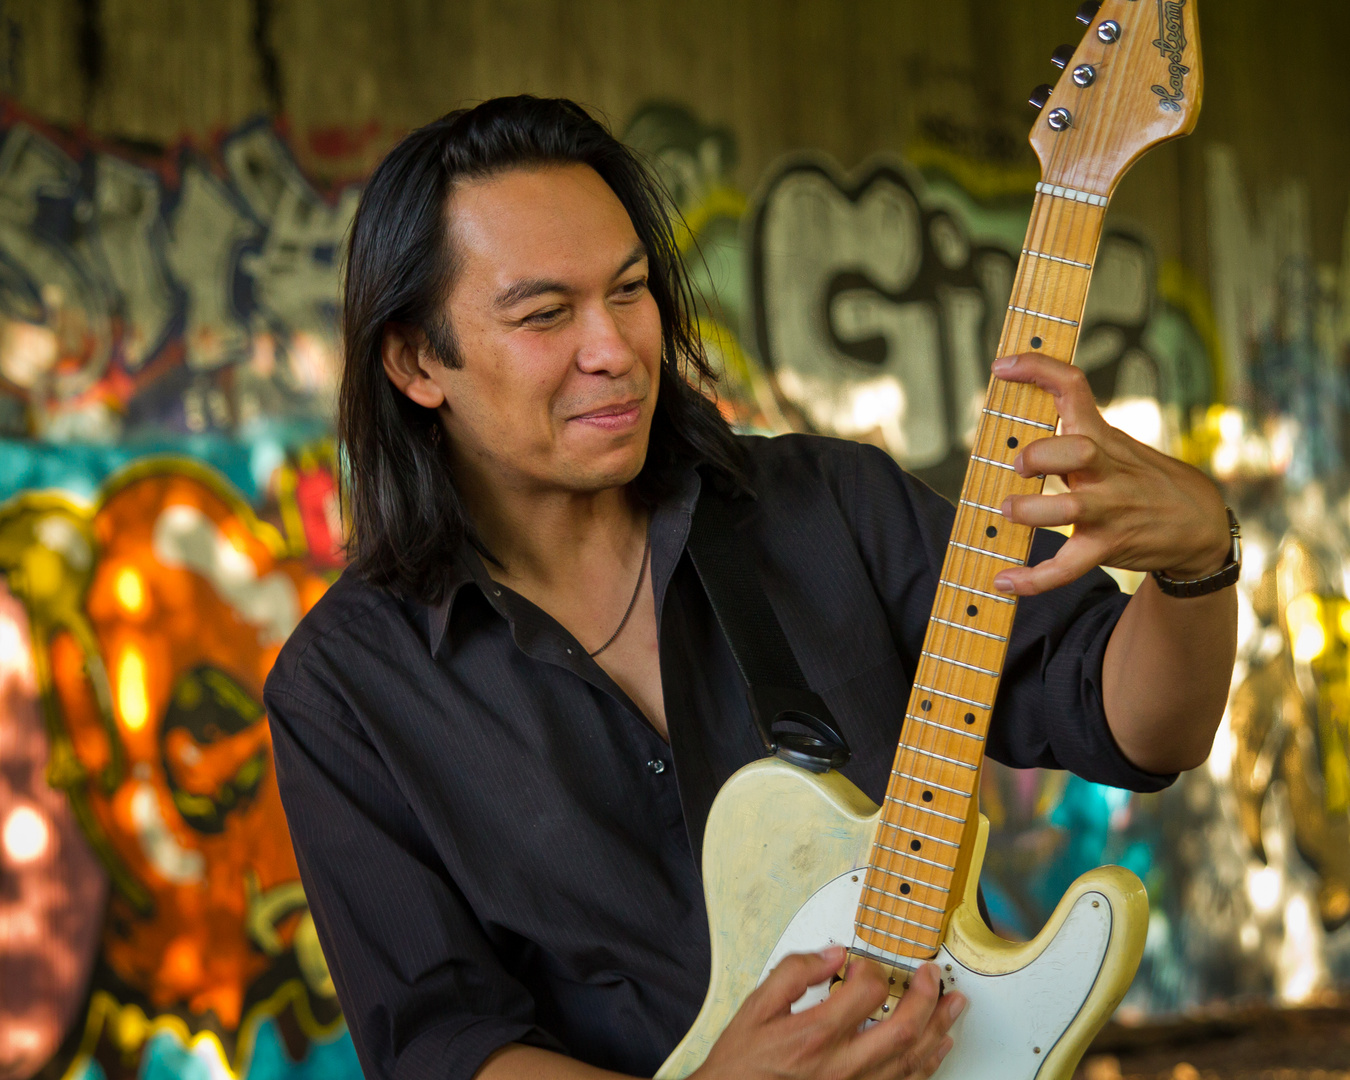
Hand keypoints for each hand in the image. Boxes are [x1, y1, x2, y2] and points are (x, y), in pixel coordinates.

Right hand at [694, 948, 963, 1079]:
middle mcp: (842, 1067)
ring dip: (938, 1029)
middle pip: (903, 1030)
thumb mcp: (756, 1008)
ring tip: (953, 1006)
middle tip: (932, 977)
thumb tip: (830, 954)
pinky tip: (937, 1048)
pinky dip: (927, 1064)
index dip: (872, 969)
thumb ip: (793, 973)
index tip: (863, 964)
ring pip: (911, 1060)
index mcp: (816, 1035)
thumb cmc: (742, 1065)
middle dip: (926, 997)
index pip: (867, 992)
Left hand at [987, 353, 1230, 596]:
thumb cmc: (1144, 479)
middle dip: (1042, 454)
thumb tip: (1019, 418)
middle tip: (1018, 464)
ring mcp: (1109, 512)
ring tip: (1009, 510)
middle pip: (1077, 450)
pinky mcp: (1107, 548)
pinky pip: (1066, 568)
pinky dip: (1032, 579)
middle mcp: (1108, 472)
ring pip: (1069, 509)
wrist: (1200, 525)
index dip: (1038, 370)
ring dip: (1032, 511)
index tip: (1003, 365)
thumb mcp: (1119, 445)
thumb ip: (1076, 432)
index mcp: (1105, 439)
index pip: (1074, 388)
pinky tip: (1003, 581)